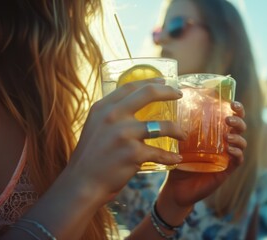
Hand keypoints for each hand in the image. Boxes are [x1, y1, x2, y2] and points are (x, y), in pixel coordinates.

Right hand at [67, 79, 186, 203]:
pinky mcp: (133, 153)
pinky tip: (176, 158)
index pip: (130, 87)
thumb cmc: (91, 157)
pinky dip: (170, 157)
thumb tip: (132, 108)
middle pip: (148, 94)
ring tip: (183, 135)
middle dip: (168, 92)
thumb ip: (111, 116)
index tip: (163, 81)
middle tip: (180, 95)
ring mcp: (124, 134)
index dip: (149, 81)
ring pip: (162, 126)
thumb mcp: (95, 127)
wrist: (82, 183)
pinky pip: (160, 153)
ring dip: (177, 130)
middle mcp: (113, 116)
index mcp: (103, 108)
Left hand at [156, 101, 246, 223]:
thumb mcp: (179, 141)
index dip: (236, 108)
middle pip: (240, 127)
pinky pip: (238, 160)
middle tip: (228, 119)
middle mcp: (224, 142)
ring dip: (238, 137)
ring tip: (228, 136)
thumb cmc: (178, 161)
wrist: (176, 187)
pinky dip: (237, 153)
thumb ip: (180, 126)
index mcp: (215, 132)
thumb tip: (176, 104)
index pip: (230, 116)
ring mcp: (227, 156)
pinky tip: (229, 150)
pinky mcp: (226, 170)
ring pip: (242, 143)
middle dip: (238, 121)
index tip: (232, 103)